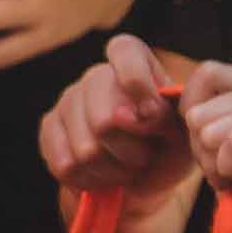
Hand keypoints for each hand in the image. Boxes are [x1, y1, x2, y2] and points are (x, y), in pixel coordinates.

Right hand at [39, 34, 189, 191]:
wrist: (142, 177)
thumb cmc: (168, 147)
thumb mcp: (182, 132)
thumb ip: (165, 117)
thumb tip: (134, 113)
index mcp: (133, 62)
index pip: (124, 51)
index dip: (136, 81)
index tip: (154, 115)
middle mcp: (97, 75)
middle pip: (104, 119)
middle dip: (130, 151)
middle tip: (144, 158)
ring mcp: (68, 99)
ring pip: (85, 149)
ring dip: (113, 171)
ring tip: (126, 169)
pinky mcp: (50, 127)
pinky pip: (65, 164)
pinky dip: (90, 181)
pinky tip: (102, 177)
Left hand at [178, 61, 231, 232]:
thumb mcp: (218, 150)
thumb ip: (203, 117)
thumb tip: (162, 96)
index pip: (207, 75)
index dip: (192, 116)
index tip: (214, 153)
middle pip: (202, 108)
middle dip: (204, 152)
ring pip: (213, 129)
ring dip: (218, 167)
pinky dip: (231, 173)